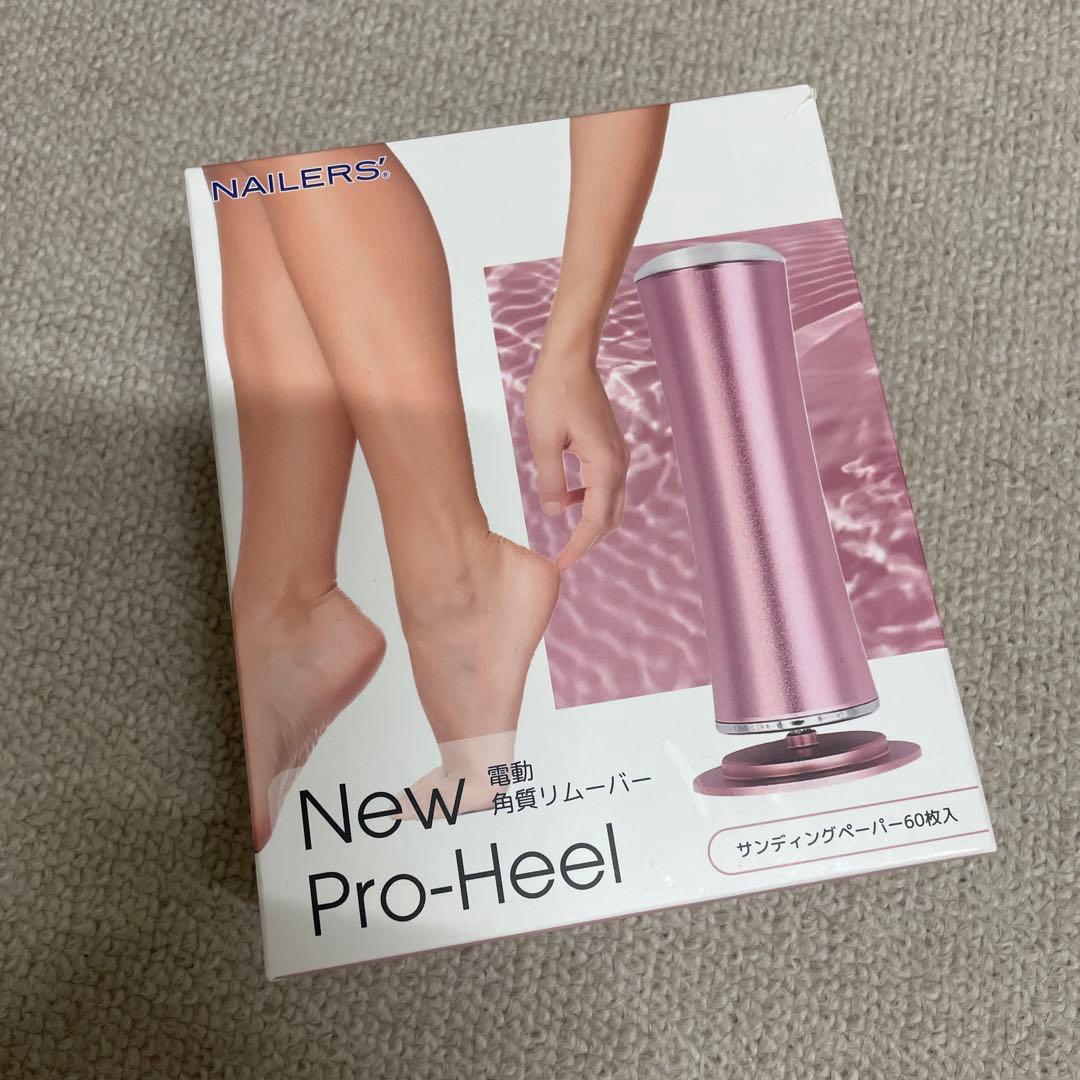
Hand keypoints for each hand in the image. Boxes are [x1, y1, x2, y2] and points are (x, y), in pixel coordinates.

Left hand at [524, 354, 629, 570]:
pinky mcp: (609, 448)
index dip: (578, 547)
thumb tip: (555, 513)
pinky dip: (589, 501)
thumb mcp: (543, 442)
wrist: (569, 360)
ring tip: (564, 538)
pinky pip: (604, 485)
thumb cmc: (553, 393)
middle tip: (562, 560)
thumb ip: (551, 481)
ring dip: (590, 523)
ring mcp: (617, 455)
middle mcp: (618, 463)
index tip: (559, 566)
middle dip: (588, 542)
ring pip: (610, 503)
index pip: (596, 520)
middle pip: (609, 517)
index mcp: (605, 465)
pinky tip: (566, 500)